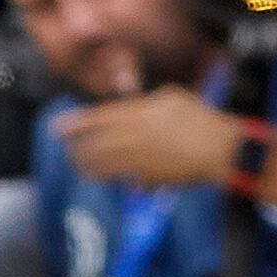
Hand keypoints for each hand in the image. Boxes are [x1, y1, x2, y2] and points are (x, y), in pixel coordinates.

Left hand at [52, 90, 239, 190]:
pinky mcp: (147, 176)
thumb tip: (135, 106)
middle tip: (67, 149)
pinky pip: (121, 178)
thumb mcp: (174, 98)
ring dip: (88, 166)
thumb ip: (149, 102)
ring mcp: (139, 158)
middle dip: (77, 147)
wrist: (218, 149)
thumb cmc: (200, 119)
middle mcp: (134, 136)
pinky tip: (106, 178)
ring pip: (104, 164)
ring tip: (79, 167)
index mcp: (140, 113)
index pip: (99, 117)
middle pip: (96, 143)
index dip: (77, 123)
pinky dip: (111, 178)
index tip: (58, 127)